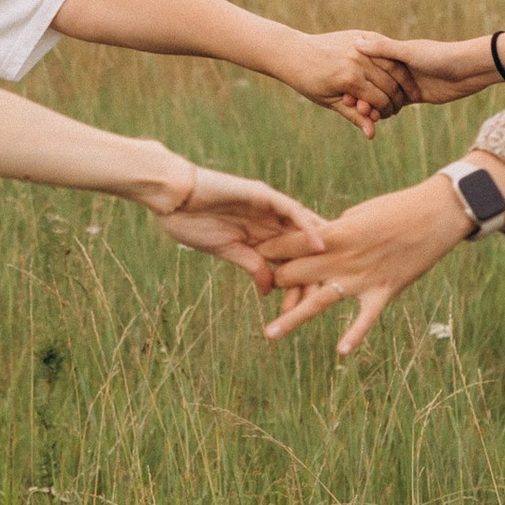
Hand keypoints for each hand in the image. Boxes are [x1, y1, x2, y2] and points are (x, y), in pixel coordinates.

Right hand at [148, 161, 329, 289]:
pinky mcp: (263, 194)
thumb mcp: (227, 251)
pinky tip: (319, 244)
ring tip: (333, 271)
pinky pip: (291, 210)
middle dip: (311, 272)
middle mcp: (268, 221)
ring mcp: (268, 207)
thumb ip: (251, 266)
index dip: (296, 283)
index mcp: (259, 236)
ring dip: (316, 251)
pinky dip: (306, 227)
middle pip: (299, 247)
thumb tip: (269, 292)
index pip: (286, 260)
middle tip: (323, 298)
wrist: (171, 198)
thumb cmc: (191, 223)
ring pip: (301, 229)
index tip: (302, 310)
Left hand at [260, 171, 472, 355]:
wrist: (436, 214)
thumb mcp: (359, 214)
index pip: (291, 244)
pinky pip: (365, 317)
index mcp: (336, 233)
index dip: (269, 250)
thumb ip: (336, 232)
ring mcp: (363, 277)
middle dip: (275, 282)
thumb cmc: (398, 208)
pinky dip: (355, 334)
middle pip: (297, 274)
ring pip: (320, 301)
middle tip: (259, 289)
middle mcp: (344, 258)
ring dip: (293, 318)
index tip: (251, 254)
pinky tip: (341, 352)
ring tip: (268, 334)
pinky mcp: (385, 291)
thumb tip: (318, 242)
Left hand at [280, 29, 418, 135]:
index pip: (380, 99)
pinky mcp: (361, 36)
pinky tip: (397, 73)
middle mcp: (358, 60)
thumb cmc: (308, 81)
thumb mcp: (330, 101)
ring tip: (403, 91)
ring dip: (402, 80)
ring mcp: (361, 45)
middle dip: (396, 98)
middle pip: (390, 83)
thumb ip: (354, 115)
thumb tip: (372, 135)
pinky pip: (385, 50)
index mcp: (349, 79)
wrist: (294, 52)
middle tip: (398, 107)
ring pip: (393, 65)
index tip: (387, 116)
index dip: (386, 111)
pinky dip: (394, 63)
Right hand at [357, 36, 499, 108]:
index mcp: (395, 53)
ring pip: (383, 95)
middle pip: (373, 81)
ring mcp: (407, 82)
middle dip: (361, 94)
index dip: (355, 75)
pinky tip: (374, 120)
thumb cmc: (441, 55)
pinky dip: (386, 111)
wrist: (470, 69)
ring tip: (361, 116)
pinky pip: (396, 104)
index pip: (368, 64)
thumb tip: (357, 42)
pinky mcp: (416, 96)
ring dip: (372, 104)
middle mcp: (399, 67)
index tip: (342, 87)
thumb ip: (384, 50)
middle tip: (350, 106)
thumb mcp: (409, 52)